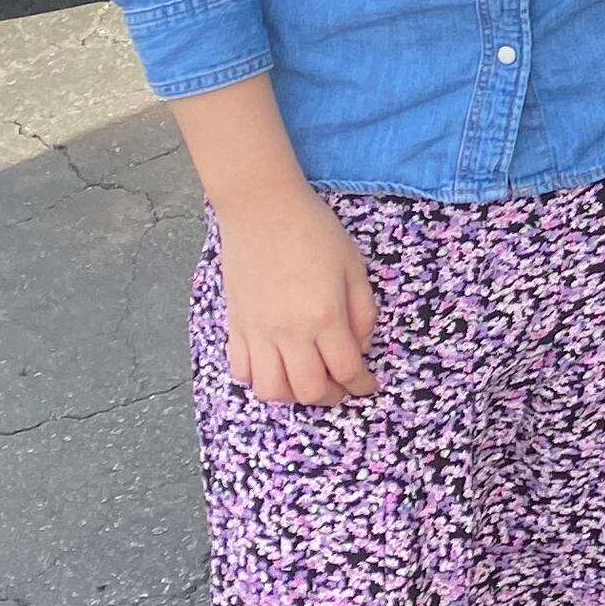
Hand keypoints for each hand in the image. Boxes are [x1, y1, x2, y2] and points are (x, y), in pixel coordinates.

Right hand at [213, 180, 376, 404]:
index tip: (369, 384)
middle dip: (332, 397)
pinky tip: (274, 367)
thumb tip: (362, 346)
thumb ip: (363, 311)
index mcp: (324, 316)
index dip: (362, 384)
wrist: (263, 208)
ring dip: (293, 396)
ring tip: (307, 381)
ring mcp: (257, 332)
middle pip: (309, 390)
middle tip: (342, 387)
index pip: (346, 370)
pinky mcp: (235, 325)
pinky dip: (258, 379)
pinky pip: (240, 370)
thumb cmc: (314, 231)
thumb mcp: (354, 266)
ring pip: (270, 390)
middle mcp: (289, 332)